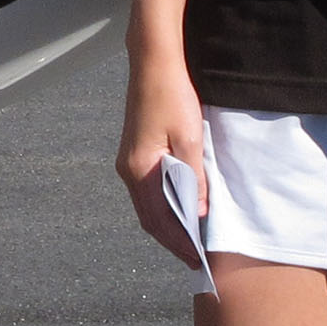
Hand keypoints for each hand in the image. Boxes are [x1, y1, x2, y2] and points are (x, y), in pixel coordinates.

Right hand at [115, 58, 207, 270]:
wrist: (153, 65)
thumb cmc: (172, 97)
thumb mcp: (191, 139)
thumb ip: (194, 179)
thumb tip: (198, 213)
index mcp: (139, 169)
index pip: (158, 219)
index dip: (177, 243)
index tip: (196, 260)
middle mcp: (128, 169)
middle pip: (148, 217)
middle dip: (171, 240)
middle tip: (195, 258)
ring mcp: (129, 161)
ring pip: (147, 205)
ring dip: (167, 224)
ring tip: (190, 239)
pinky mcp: (134, 152)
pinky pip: (147, 190)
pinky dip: (163, 206)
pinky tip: (180, 208)